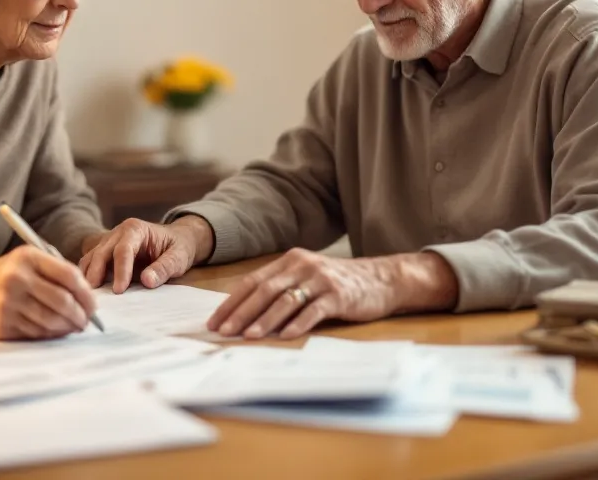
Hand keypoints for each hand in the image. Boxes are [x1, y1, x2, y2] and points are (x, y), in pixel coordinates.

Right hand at [0, 247, 96, 339]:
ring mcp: (8, 303)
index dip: (86, 293)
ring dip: (69, 327)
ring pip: (52, 320)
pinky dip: (51, 334)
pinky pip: (37, 332)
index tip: (93, 305)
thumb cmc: (1, 276)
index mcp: (26, 258)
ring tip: (74, 326)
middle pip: (63, 301)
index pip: (68, 276)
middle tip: (87, 321)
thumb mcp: (23, 261)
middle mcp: (17, 279)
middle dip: (81, 315)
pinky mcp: (2, 324)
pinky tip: (56, 331)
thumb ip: (53, 272)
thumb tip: (86, 297)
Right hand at [79, 216, 213, 291]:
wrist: (177, 239)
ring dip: (88, 276)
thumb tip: (147, 281)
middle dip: (96, 273)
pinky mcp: (106, 253)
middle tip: (93, 296)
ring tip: (87, 296)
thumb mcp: (179, 257)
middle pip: (102, 252)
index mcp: (136, 229)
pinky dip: (88, 276)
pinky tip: (88, 292)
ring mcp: (109, 241)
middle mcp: (118, 233)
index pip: (123, 250)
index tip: (119, 290)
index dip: (120, 270)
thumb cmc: (178, 247)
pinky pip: (92, 263)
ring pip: (92, 257)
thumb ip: (164, 268)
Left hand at [207, 249, 458, 339]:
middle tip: (224, 331)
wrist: (382, 279)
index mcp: (289, 261)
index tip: (215, 321)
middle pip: (264, 290)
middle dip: (241, 312)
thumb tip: (246, 314)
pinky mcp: (338, 295)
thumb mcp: (307, 278)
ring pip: (285, 300)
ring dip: (265, 320)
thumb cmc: (339, 284)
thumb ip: (281, 289)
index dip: (232, 302)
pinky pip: (313, 310)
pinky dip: (298, 324)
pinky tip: (285, 336)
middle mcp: (302, 266)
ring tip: (248, 336)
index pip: (253, 281)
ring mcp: (321, 279)